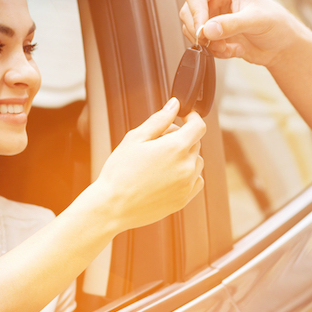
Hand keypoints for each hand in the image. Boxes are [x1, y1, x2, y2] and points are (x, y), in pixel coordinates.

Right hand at [89, 98, 204, 230]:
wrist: (112, 206)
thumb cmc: (119, 171)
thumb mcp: (135, 138)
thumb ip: (159, 119)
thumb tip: (175, 105)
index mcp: (176, 148)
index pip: (199, 126)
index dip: (192, 117)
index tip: (184, 117)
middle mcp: (187, 167)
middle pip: (195, 143)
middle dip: (181, 138)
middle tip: (157, 143)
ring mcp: (187, 185)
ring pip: (196, 162)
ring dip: (185, 157)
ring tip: (159, 161)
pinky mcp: (184, 199)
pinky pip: (196, 180)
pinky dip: (187, 175)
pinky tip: (167, 175)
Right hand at [181, 0, 310, 67]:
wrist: (282, 44)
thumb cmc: (275, 23)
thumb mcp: (256, 20)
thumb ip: (231, 24)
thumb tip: (207, 29)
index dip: (196, 12)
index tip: (202, 30)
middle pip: (188, 12)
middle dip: (200, 31)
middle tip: (214, 42)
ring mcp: (212, 17)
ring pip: (192, 31)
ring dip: (209, 44)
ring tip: (230, 47)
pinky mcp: (213, 35)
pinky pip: (202, 45)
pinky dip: (215, 52)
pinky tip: (234, 50)